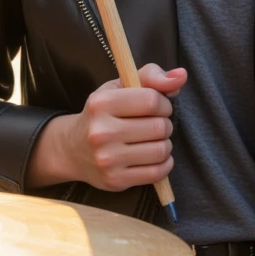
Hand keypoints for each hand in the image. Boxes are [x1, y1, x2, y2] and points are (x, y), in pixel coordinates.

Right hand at [26, 63, 186, 191]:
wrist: (73, 150)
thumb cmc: (103, 115)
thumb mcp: (119, 88)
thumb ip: (151, 77)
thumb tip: (181, 76)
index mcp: (101, 103)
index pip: (151, 100)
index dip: (163, 103)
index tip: (157, 107)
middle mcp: (101, 132)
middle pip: (159, 127)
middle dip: (164, 125)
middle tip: (154, 126)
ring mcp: (107, 159)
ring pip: (161, 150)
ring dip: (165, 145)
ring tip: (153, 141)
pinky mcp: (115, 180)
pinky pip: (157, 172)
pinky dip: (164, 164)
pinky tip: (154, 158)